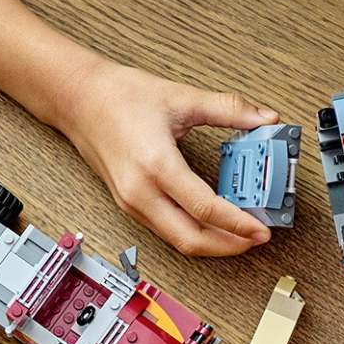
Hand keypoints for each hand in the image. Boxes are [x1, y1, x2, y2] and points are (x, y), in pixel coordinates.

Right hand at [56, 58, 276, 256]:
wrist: (79, 100)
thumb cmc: (120, 97)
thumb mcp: (181, 97)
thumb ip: (229, 108)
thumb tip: (264, 117)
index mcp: (156, 165)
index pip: (205, 209)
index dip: (238, 224)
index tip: (262, 229)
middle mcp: (141, 193)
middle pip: (191, 240)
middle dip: (229, 245)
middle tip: (256, 238)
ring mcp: (132, 204)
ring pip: (178, 241)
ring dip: (212, 243)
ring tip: (241, 232)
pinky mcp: (130, 206)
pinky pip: (166, 231)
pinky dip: (194, 233)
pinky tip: (213, 222)